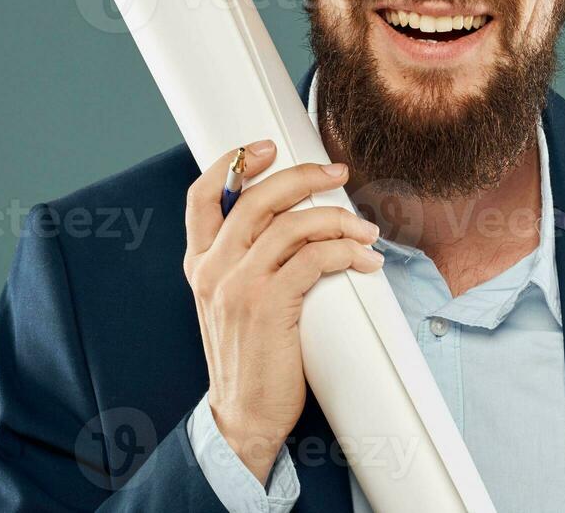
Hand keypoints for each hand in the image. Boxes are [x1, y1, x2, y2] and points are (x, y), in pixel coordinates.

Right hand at [184, 141, 382, 484]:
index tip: (268, 147)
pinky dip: (344, 252)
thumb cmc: (250, 359)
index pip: (200, 196)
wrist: (243, 418)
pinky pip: (312, 259)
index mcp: (199, 264)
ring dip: (337, 219)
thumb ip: (244, 263)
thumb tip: (290, 222)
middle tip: (337, 173)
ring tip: (365, 231)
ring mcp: (237, 286)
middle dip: (302, 176)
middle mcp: (212, 269)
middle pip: (255, 199)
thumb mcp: (231, 303)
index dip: (233, 162)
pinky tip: (364, 261)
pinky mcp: (268, 305)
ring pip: (291, 225)